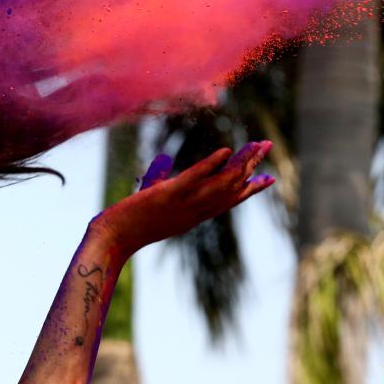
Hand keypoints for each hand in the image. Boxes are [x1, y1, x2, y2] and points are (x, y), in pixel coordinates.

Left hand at [89, 141, 274, 257]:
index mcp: (194, 214)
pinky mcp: (167, 195)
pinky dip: (211, 165)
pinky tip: (224, 150)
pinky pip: (194, 179)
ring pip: (220, 183)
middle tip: (267, 146)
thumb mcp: (152, 198)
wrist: (112, 239)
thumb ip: (161, 178)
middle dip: (251, 165)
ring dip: (240, 162)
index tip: (270, 178)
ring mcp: (183, 204)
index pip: (229, 200)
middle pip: (231, 187)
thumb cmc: (129, 222)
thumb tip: (164, 159)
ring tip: (255, 145)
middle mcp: (195, 211)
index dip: (250, 188)